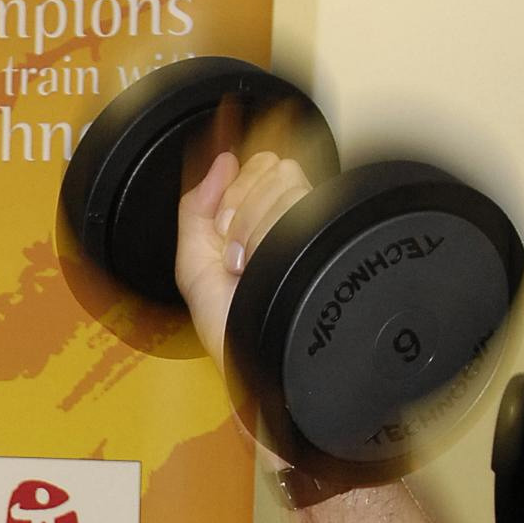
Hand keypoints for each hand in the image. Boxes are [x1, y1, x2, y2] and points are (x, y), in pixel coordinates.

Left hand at [173, 145, 312, 378]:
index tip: (223, 230)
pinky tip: (263, 262)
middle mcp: (291, 220)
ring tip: (249, 266)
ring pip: (286, 178)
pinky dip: (268, 230)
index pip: (258, 166)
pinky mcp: (329, 231)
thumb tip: (222, 161)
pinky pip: (300, 197)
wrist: (255, 361)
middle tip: (234, 253)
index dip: (234, 190)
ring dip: (252, 225)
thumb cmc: (231, 329)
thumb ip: (196, 208)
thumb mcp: (193, 266)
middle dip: (239, 207)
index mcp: (260, 221)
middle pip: (272, 165)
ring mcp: (313, 225)